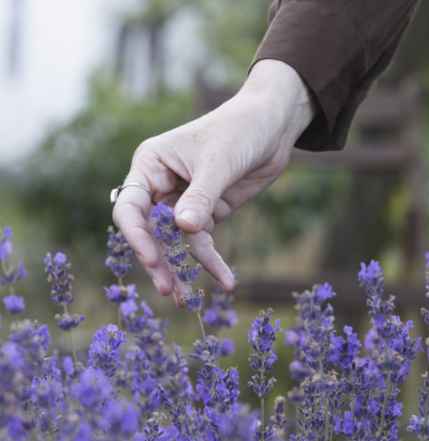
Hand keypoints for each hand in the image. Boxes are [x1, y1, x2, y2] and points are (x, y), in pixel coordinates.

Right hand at [112, 60, 313, 296]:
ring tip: (184, 300)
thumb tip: (183, 230)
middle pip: (150, 230)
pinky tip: (226, 282)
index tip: (151, 260)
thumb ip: (200, 197)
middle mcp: (161, 185)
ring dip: (182, 268)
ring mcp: (185, 201)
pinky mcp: (209, 212)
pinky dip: (212, 262)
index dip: (137, 236)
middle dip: (158, 260)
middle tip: (167, 289)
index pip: (131, 206)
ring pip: (176, 241)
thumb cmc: (239, 130)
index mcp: (150, 165)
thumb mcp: (219, 163)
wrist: (273, 127)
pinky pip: (203, 242)